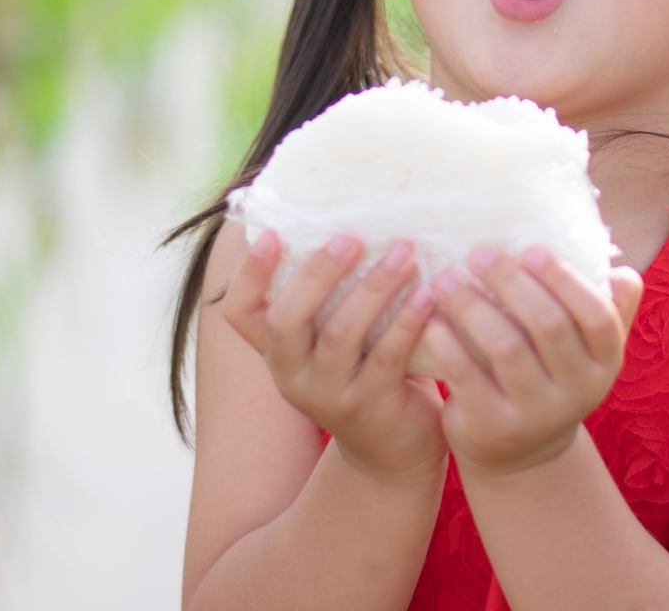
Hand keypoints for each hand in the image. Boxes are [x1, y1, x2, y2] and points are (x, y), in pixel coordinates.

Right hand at [223, 230, 448, 483]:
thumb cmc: (365, 372)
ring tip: (405, 252)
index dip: (249, 274)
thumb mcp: (332, 340)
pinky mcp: (371, 408)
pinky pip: (387, 357)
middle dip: (319, 272)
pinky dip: (408, 320)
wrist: (393, 451)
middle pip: (288, 319)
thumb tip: (342, 217)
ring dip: (375, 287)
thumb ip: (327, 298)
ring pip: (342, 334)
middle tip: (352, 237)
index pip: (240, 312)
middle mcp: (291, 376)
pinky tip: (429, 293)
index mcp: (277, 352)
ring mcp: (328, 397)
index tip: (273, 235)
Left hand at [425, 246, 644, 477]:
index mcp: (604, 363)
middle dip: (510, 282)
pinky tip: (433, 319)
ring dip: (472, 305)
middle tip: (478, 253)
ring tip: (446, 278)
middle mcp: (578, 392)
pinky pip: (468, 376)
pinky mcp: (493, 426)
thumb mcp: (586, 355)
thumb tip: (624, 272)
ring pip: (505, 347)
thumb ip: (607, 311)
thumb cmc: (551, 377)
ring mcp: (536, 413)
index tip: (529, 249)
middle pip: (548, 325)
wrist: (521, 454)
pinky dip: (448, 342)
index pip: (597, 317)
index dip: (565, 280)